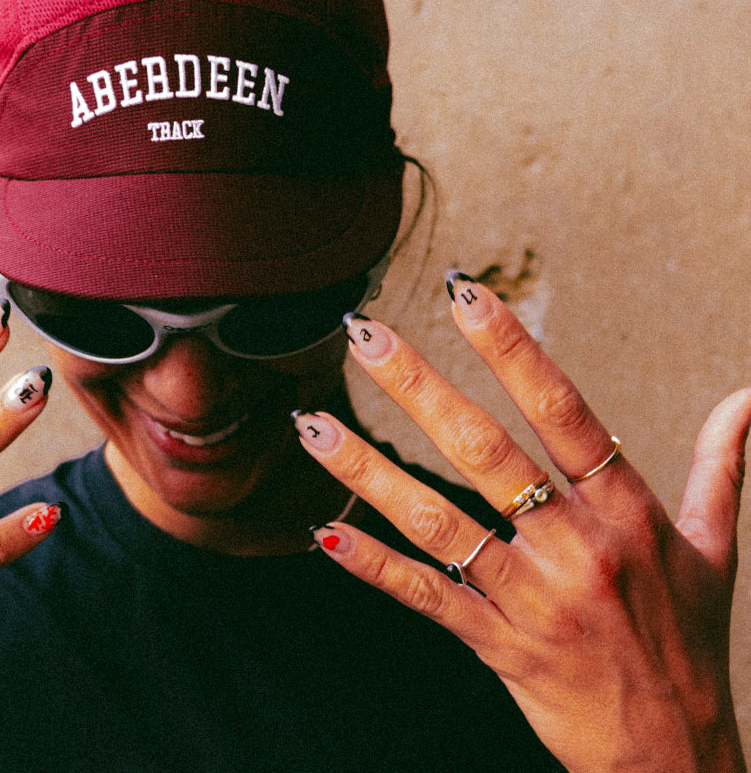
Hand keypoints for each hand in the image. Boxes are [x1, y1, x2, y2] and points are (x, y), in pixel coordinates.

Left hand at [295, 273, 748, 772]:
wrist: (679, 761)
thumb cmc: (692, 643)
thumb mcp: (715, 550)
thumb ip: (721, 466)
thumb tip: (746, 397)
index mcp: (626, 512)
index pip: (563, 411)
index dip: (512, 348)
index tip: (465, 292)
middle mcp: (576, 547)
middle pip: (485, 452)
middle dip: (419, 387)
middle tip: (365, 333)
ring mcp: (532, 599)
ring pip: (437, 520)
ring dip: (367, 470)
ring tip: (311, 422)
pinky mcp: (499, 646)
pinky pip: (428, 597)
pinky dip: (375, 566)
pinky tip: (324, 535)